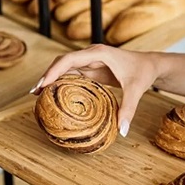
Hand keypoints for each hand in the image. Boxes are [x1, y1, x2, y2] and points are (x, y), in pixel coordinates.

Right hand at [31, 44, 157, 136]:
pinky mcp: (91, 68)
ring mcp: (89, 61)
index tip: (43, 85)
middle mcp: (91, 54)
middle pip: (62, 62)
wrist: (150, 64)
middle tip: (34, 93)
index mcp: (99, 53)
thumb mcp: (136, 90)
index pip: (70, 60)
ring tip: (38, 95)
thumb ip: (128, 110)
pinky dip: (60, 82)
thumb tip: (121, 132)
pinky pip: (71, 74)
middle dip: (47, 75)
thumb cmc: (143, 72)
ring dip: (51, 78)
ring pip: (64, 67)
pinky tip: (53, 95)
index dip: (54, 71)